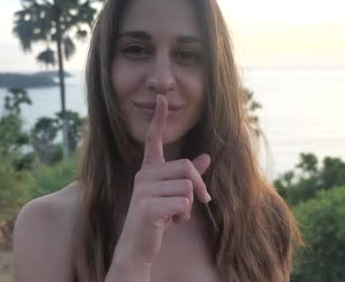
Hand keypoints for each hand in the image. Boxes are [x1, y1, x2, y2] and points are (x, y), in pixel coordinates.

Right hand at [112, 94, 211, 266]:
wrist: (138, 246)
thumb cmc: (157, 219)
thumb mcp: (173, 195)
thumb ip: (188, 176)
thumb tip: (207, 157)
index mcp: (148, 170)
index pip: (153, 139)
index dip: (159, 119)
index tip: (161, 98)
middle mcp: (144, 175)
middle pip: (187, 168)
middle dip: (199, 188)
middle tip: (199, 202)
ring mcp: (144, 190)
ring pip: (188, 188)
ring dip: (189, 207)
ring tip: (173, 215)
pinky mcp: (148, 206)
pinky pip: (184, 204)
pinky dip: (184, 217)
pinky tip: (170, 223)